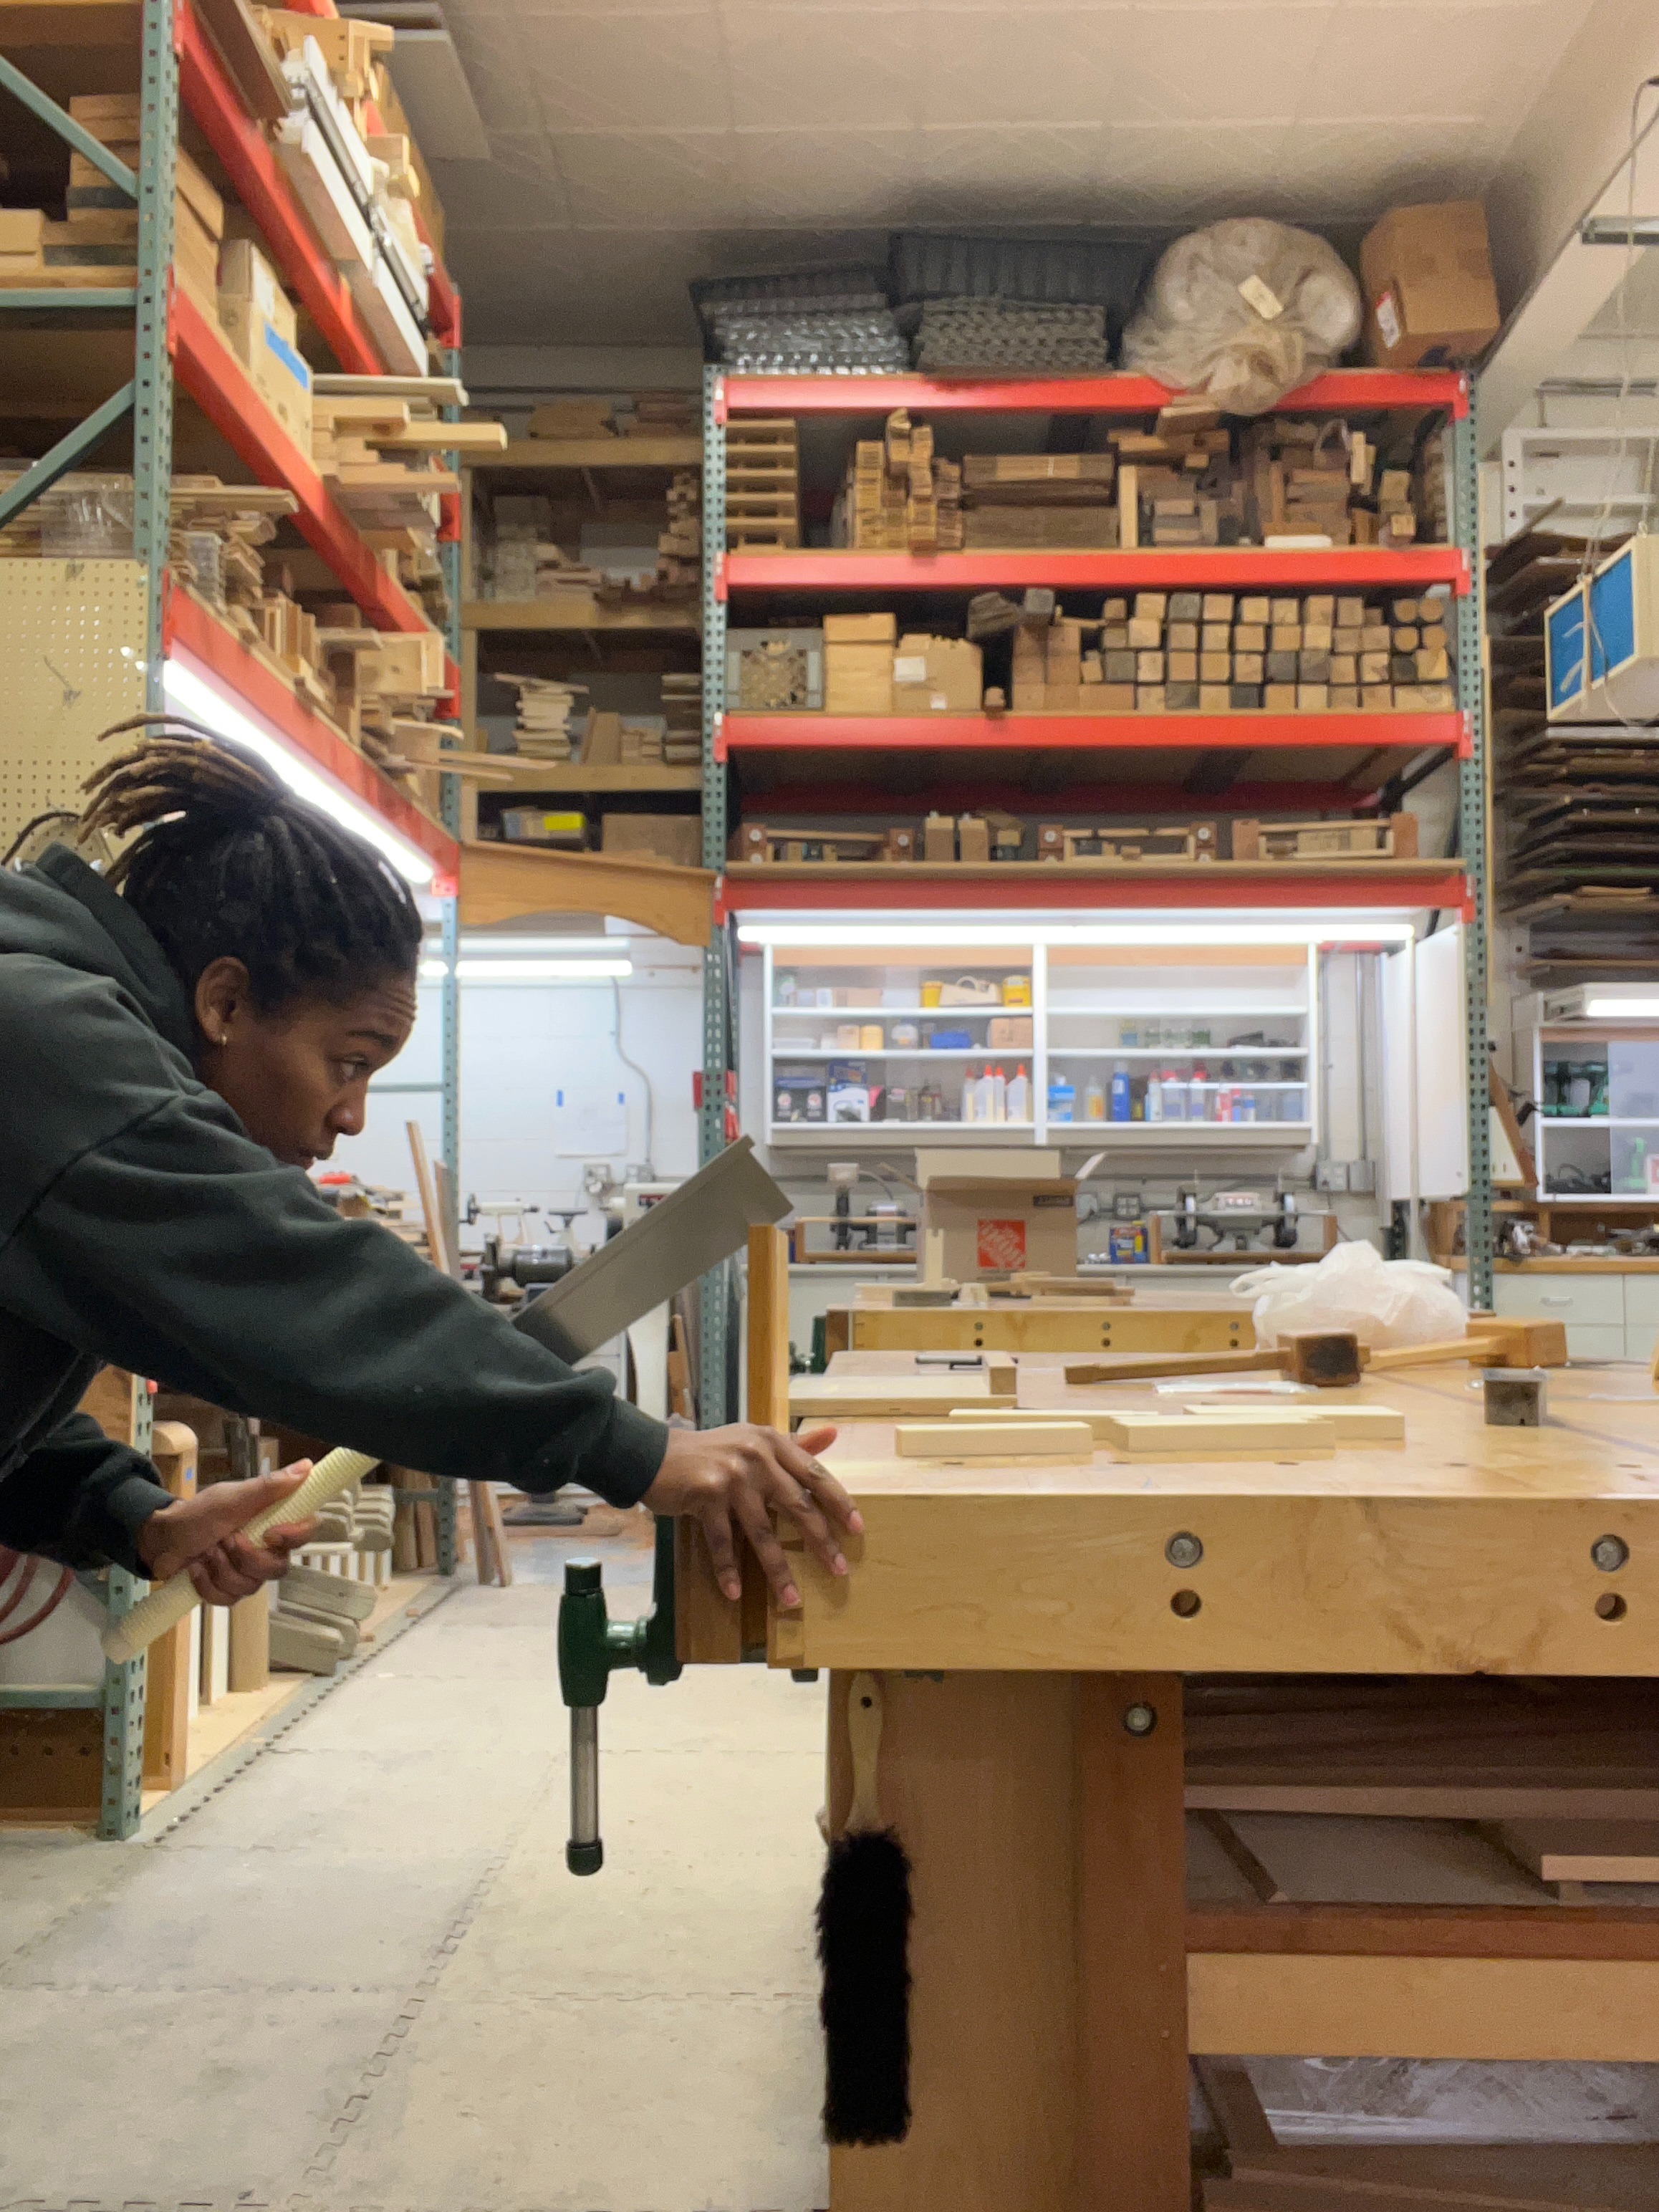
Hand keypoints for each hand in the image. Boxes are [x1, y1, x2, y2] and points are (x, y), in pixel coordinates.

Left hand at [136, 1463, 317, 1604]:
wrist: (160, 1540)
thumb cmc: (196, 1515)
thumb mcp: (230, 1498)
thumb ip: (268, 1487)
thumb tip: (307, 1465)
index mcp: (271, 1523)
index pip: (304, 1533)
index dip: (293, 1538)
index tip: (270, 1533)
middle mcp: (265, 1550)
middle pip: (277, 1568)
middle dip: (244, 1557)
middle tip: (223, 1539)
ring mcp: (247, 1573)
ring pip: (250, 1586)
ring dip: (220, 1568)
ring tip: (205, 1552)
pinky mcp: (228, 1592)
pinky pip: (228, 1599)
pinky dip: (207, 1584)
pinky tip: (196, 1569)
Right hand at [641, 1423, 860, 1608]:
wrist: (656, 1454)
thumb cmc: (712, 1451)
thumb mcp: (754, 1440)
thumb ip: (794, 1443)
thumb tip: (833, 1433)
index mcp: (773, 1442)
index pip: (815, 1474)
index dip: (838, 1501)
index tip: (857, 1528)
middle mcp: (756, 1456)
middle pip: (797, 1505)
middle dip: (820, 1541)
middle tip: (838, 1570)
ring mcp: (731, 1477)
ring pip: (762, 1532)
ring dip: (778, 1570)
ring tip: (791, 1599)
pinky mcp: (706, 1496)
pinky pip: (722, 1542)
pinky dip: (727, 1570)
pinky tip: (735, 1592)